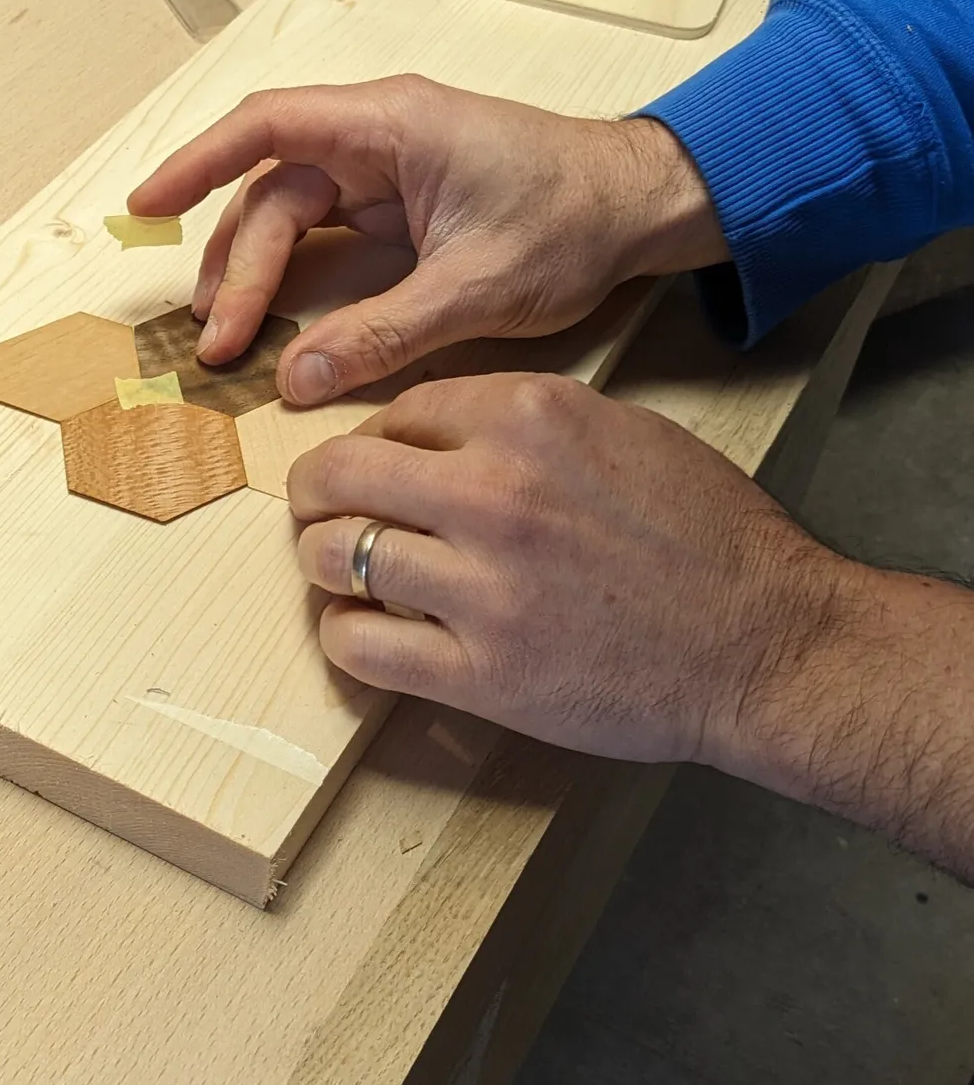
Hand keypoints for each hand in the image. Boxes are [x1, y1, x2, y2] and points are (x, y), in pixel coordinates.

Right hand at [128, 76, 726, 403]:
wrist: (644, 208)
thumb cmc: (574, 221)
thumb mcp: (476, 288)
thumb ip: (382, 334)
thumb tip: (298, 381)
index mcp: (391, 128)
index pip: (268, 128)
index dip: (198, 163)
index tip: (147, 205)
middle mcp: (377, 140)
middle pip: (274, 194)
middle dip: (237, 268)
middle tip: (217, 344)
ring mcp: (386, 175)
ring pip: (292, 218)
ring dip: (256, 276)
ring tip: (231, 339)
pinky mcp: (398, 210)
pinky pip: (324, 237)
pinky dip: (293, 278)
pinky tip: (274, 322)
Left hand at [288, 372, 856, 768]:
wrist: (770, 644)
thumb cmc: (709, 536)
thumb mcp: (623, 432)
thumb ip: (524, 423)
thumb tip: (431, 435)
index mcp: (529, 417)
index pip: (396, 411)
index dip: (371, 438)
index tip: (373, 464)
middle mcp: (494, 491)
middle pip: (342, 472)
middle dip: (313, 489)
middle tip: (316, 509)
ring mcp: (483, 586)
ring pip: (335, 555)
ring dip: (320, 562)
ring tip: (336, 571)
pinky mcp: (480, 673)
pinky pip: (360, 644)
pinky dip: (343, 635)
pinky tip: (361, 630)